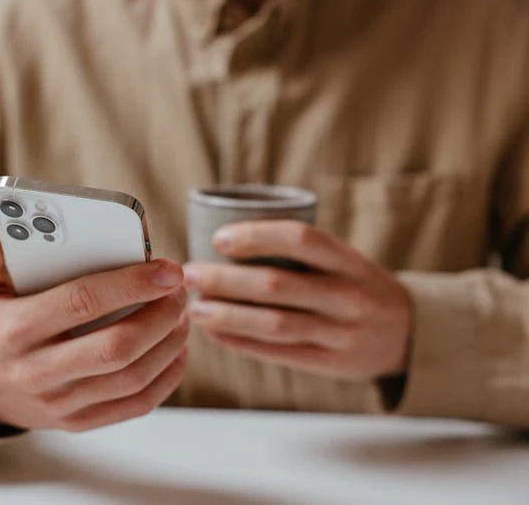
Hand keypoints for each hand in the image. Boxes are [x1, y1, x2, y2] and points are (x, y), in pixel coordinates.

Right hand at [0, 210, 187, 431]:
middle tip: (179, 290)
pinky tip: (176, 349)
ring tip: (181, 313)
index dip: (131, 284)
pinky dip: (166, 377)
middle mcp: (38, 371)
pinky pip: (135, 404)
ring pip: (133, 378)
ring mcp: (61, 403)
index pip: (82, 302)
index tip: (166, 269)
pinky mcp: (79, 421)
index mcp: (16, 329)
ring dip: (169, 344)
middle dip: (160, 315)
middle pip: (116, 347)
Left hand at [183, 220, 412, 379]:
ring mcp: (340, 333)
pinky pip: (277, 353)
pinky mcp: (329, 364)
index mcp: (348, 260)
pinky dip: (240, 343)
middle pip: (277, 285)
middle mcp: (347, 296)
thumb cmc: (357, 286)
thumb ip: (300, 251)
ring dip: (227, 316)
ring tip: (195, 308)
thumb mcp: (343, 260)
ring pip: (274, 324)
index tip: (219, 238)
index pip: (301, 239)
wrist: (408, 334)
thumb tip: (222, 239)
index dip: (256, 236)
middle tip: (191, 274)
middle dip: (225, 280)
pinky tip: (214, 333)